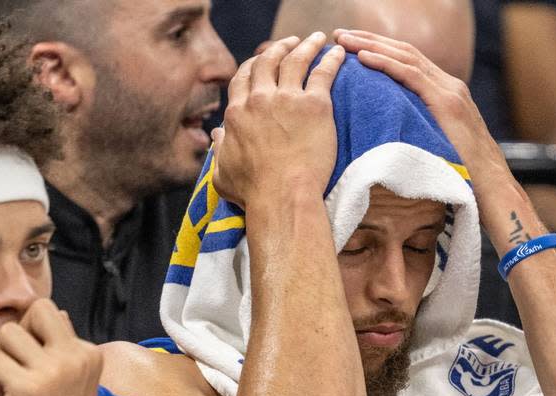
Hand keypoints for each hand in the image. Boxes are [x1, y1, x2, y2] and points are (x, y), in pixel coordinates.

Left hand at [0, 299, 101, 395]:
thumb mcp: (74, 386)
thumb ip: (65, 352)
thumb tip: (56, 312)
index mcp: (91, 355)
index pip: (53, 315)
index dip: (31, 336)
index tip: (25, 364)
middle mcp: (77, 358)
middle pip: (36, 310)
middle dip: (16, 332)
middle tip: (10, 362)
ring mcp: (54, 373)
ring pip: (7, 333)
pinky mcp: (27, 389)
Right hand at [211, 32, 345, 207]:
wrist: (282, 197)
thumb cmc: (253, 193)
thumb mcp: (222, 174)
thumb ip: (219, 151)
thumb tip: (216, 135)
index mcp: (237, 113)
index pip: (243, 78)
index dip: (253, 65)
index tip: (261, 61)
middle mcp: (259, 100)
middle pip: (267, 61)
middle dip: (278, 48)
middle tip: (290, 43)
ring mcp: (287, 100)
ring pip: (295, 60)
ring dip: (305, 45)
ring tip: (314, 38)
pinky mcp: (315, 106)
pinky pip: (323, 73)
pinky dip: (331, 59)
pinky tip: (339, 52)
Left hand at [333, 29, 511, 188]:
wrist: (490, 183)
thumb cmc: (461, 172)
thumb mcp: (434, 142)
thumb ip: (418, 128)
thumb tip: (390, 134)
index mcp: (444, 91)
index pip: (407, 60)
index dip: (379, 49)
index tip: (351, 46)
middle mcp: (448, 84)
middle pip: (404, 51)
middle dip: (370, 40)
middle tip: (339, 35)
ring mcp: (449, 91)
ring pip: (405, 56)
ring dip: (371, 45)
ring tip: (343, 40)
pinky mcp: (446, 102)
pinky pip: (411, 76)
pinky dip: (386, 64)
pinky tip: (363, 58)